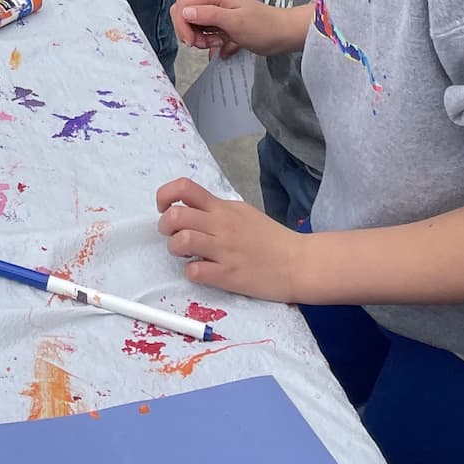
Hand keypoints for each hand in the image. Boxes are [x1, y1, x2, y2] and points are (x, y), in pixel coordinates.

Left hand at [156, 180, 304, 299]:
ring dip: (175, 249)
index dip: (164, 195)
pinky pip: (194, 271)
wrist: (299, 263)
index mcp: (223, 207)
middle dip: (164, 226)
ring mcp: (224, 250)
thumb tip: (190, 211)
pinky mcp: (228, 275)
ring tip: (185, 254)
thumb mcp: (243, 213)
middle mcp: (221, 225)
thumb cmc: (271, 239)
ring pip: (180, 241)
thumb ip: (217, 211)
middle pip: (174, 216)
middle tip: (172, 235)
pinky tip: (201, 271)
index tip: (164, 208)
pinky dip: (191, 272)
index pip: (184, 187)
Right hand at [171, 0, 307, 59]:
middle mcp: (213, 0)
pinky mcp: (223, 24)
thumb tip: (184, 12)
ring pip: (195, 26)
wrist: (284, 35)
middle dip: (190, 33)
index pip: (182, 5)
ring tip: (219, 44)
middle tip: (206, 44)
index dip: (182, 25)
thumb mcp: (235, 22)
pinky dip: (210, 42)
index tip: (192, 42)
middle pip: (185, 15)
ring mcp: (218, 12)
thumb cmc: (263, 27)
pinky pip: (206, 33)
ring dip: (202, 39)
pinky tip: (224, 46)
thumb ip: (208, 16)